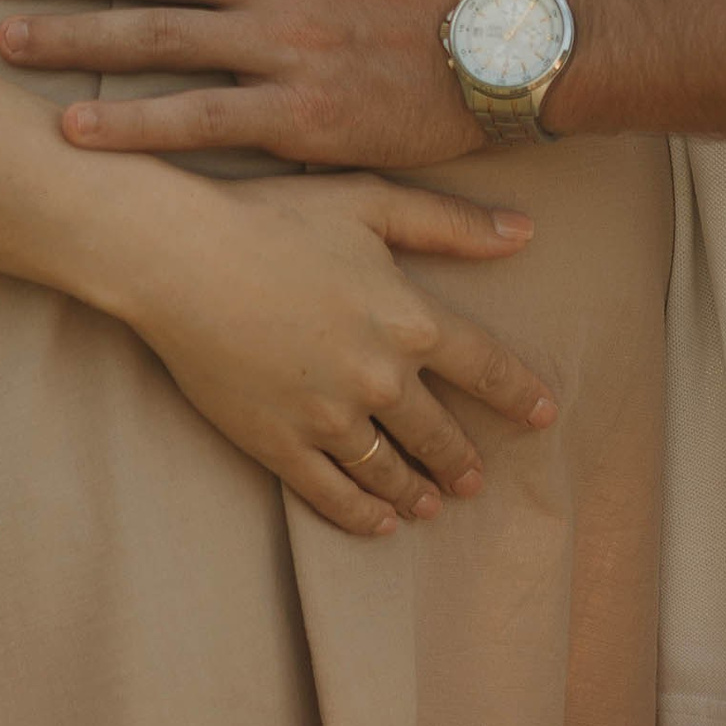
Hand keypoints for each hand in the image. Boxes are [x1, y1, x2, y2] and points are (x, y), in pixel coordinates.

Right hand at [107, 166, 555, 538]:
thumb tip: (525, 233)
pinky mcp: (280, 444)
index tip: (544, 416)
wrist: (182, 257)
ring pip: (389, 471)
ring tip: (429, 505)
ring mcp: (329, 418)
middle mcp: (380, 378)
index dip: (519, 395)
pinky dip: (362, 515)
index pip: (486, 369)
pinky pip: (332, 494)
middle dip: (462, 460)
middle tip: (475, 479)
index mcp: (409, 318)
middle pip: (439, 433)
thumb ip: (451, 223)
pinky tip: (378, 523)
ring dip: (416, 491)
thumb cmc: (276, 215)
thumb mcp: (371, 201)